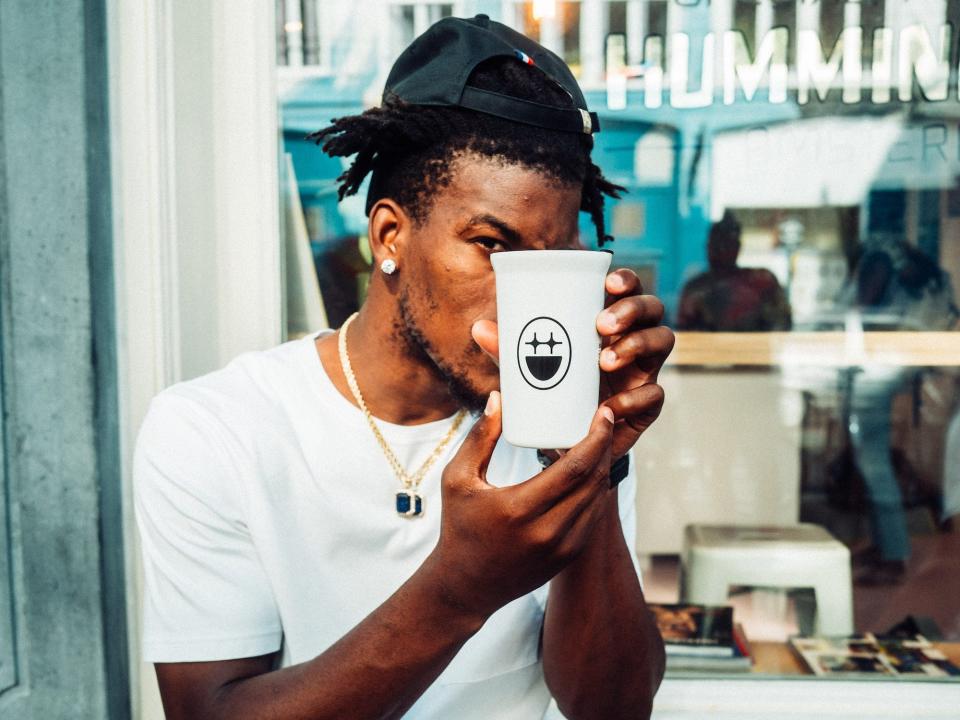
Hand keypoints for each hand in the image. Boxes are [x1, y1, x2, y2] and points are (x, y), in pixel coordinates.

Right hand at [429, 391, 613, 618]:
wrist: (465, 586)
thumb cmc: (459, 527)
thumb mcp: (457, 479)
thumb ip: (480, 438)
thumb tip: (499, 399)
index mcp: (519, 509)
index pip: (575, 468)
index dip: (595, 437)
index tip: (602, 413)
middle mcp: (546, 531)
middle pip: (594, 480)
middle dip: (604, 446)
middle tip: (603, 420)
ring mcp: (561, 548)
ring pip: (598, 499)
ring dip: (602, 466)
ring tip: (595, 441)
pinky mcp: (567, 557)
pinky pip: (592, 517)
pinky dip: (594, 490)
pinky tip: (587, 471)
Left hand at [471, 268, 673, 460]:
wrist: (567, 438)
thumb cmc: (552, 389)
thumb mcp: (528, 368)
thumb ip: (508, 349)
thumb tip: (479, 328)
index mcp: (611, 321)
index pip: (629, 289)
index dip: (626, 280)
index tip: (607, 283)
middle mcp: (635, 338)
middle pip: (653, 309)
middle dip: (632, 310)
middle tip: (601, 326)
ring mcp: (645, 370)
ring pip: (663, 340)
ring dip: (637, 345)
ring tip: (604, 361)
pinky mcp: (647, 404)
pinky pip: (655, 395)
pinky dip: (635, 398)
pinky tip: (611, 405)